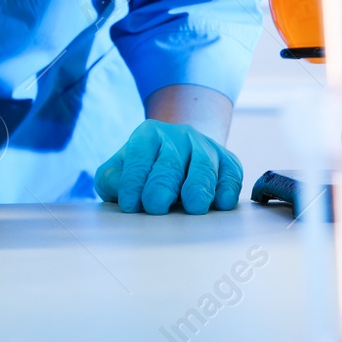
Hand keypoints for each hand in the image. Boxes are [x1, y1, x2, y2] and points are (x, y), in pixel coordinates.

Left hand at [94, 119, 242, 214]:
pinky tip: (221, 203)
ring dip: (199, 187)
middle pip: (170, 162)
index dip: (132, 182)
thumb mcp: (119, 169)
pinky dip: (227, 188)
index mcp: (148, 135)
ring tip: (193, 207)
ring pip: (203, 166)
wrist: (182, 149)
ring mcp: (206, 147)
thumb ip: (111, 179)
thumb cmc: (144, 168)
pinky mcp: (228, 161)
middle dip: (163, 185)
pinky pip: (231, 174)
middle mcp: (179, 136)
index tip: (129, 205)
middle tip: (156, 206)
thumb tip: (121, 192)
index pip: (138, 158)